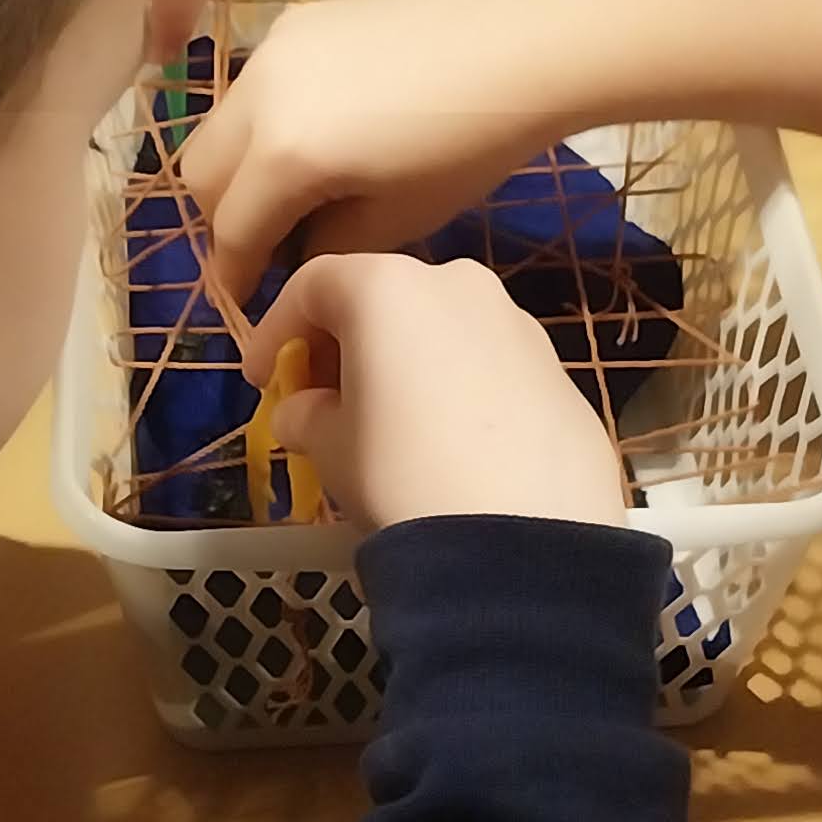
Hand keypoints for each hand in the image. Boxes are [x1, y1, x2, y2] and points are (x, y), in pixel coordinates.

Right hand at [181, 0, 615, 302]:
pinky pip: (257, 84)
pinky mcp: (300, 18)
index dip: (235, 276)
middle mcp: (258, 96)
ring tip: (297, 190)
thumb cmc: (475, 141)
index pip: (234, 231)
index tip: (244, 302)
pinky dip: (266, 121)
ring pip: (222, 123)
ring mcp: (274, 47)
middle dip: (224, 219)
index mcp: (284, 154)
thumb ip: (327, 244)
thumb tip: (297, 245)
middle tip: (270, 245)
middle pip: (201, 175)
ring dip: (241, 166)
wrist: (530, 35)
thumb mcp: (400, 217)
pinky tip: (325, 132)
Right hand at [243, 254, 625, 528]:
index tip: (262, 381)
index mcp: (388, 287)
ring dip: (408, 364)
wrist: (522, 538)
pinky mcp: (559, 371)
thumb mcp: (330, 449)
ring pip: (443, 330)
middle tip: (323, 401)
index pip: (312, 286)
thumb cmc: (401, 475)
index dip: (275, 333)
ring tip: (393, 427)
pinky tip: (453, 446)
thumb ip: (306, 415)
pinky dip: (460, 390)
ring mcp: (517, 323)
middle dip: (345, 345)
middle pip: (383, 299)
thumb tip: (305, 411)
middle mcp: (457, 283)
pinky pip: (491, 367)